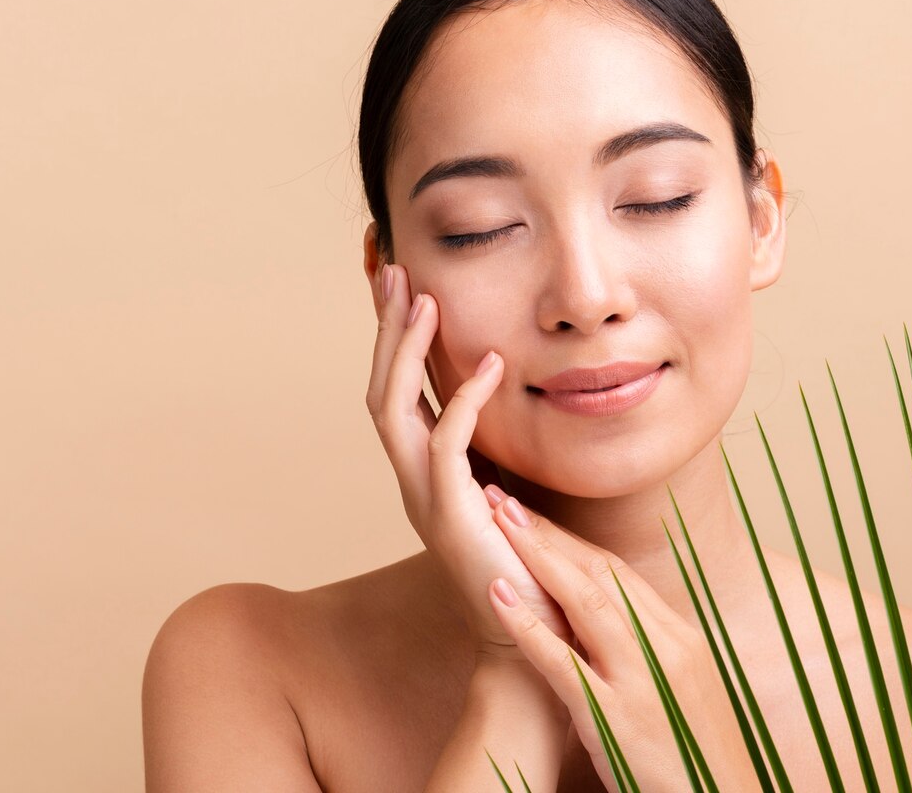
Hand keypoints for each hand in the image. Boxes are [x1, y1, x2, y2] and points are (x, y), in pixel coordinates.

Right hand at [365, 262, 574, 664]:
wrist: (531, 642)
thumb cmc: (528, 567)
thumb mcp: (510, 490)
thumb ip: (501, 447)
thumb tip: (512, 395)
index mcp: (423, 471)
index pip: (396, 390)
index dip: (390, 336)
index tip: (397, 281)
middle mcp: (412, 479)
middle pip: (380, 390)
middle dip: (384, 329)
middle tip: (392, 268)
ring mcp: (424, 498)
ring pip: (392, 411)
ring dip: (404, 352)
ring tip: (422, 299)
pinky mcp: (452, 516)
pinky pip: (447, 445)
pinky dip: (463, 401)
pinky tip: (489, 364)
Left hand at [483, 489, 759, 791]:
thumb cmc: (693, 756)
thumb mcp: (681, 690)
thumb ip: (649, 650)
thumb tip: (610, 619)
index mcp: (677, 637)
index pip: (617, 572)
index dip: (569, 538)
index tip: (531, 511)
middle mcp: (664, 647)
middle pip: (599, 573)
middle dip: (547, 531)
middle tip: (501, 495)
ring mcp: (640, 680)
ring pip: (584, 602)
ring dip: (536, 556)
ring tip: (495, 521)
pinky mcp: (616, 718)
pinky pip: (563, 663)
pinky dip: (528, 626)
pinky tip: (496, 597)